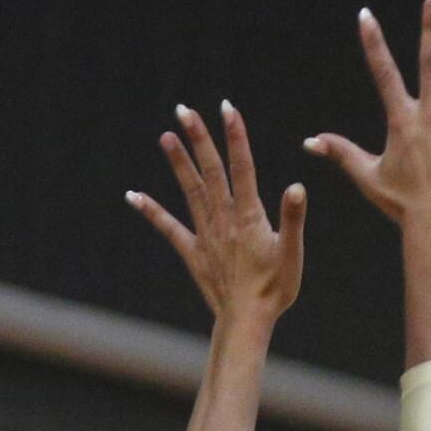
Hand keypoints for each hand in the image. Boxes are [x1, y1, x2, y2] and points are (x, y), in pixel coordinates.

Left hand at [127, 102, 305, 325]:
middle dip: (199, 139)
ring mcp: (206, 235)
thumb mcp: (291, 253)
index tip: (227, 109)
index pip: (242, 169)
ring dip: (178, 163)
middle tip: (185, 110)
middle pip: (210, 172)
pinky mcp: (194, 253)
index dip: (235, 137)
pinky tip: (133, 195)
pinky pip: (169, 228)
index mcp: (249, 217)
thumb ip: (292, 219)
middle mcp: (224, 220)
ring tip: (166, 136)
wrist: (247, 321)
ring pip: (190, 191)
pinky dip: (151, 211)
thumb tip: (297, 186)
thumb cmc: (274, 289)